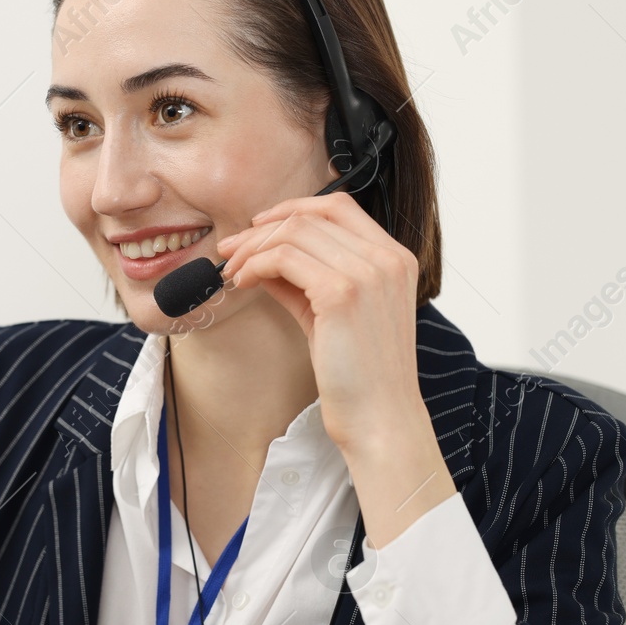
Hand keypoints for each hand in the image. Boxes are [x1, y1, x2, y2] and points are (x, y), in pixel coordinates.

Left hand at [215, 191, 454, 543]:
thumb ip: (305, 280)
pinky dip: (255, 264)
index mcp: (394, 259)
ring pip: (294, 231)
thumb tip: (262, 256)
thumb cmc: (359, 375)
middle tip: (231, 250)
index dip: (293, 209)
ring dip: (253, 247)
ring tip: (233, 271)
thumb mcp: (331, 314)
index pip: (339, 206)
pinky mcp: (342, 293)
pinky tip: (243, 282)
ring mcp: (368, 272)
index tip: (260, 228)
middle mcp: (387, 258)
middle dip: (263, 229)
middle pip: (312, 215)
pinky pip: (283, 257)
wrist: (380, 418)